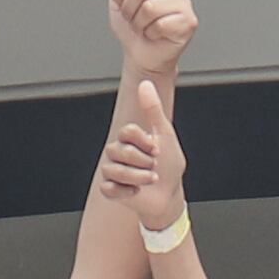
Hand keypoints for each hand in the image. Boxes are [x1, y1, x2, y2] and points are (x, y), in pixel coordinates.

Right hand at [103, 75, 185, 226]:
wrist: (170, 194)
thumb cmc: (168, 165)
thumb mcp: (165, 135)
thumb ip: (153, 109)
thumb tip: (145, 84)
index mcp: (129, 138)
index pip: (127, 131)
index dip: (144, 141)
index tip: (157, 148)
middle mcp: (117, 152)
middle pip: (120, 151)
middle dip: (144, 161)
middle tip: (154, 166)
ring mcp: (112, 171)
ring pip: (115, 170)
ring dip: (139, 177)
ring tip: (150, 179)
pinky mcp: (110, 190)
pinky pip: (108, 188)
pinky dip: (126, 191)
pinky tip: (136, 190)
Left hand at [108, 0, 197, 77]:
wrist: (141, 55)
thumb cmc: (134, 27)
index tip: (126, 5)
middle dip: (130, 10)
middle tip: (136, 19)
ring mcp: (184, 3)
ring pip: (149, 7)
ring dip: (140, 23)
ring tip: (146, 27)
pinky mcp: (189, 22)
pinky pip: (160, 24)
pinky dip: (152, 34)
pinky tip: (156, 35)